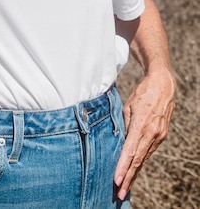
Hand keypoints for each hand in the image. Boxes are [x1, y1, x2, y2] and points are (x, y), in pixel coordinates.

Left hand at [114, 68, 175, 199]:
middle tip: (120, 193)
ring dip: (135, 173)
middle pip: (138, 160)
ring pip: (144, 158)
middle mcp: (152, 133)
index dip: (123, 167)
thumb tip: (119, 141)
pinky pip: (149, 151)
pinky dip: (141, 162)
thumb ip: (124, 125)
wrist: (163, 86)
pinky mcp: (162, 135)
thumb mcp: (127, 106)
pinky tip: (135, 170)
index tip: (117, 180)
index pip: (130, 151)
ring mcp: (159, 136)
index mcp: (141, 125)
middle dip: (129, 178)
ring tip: (126, 187)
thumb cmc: (142, 94)